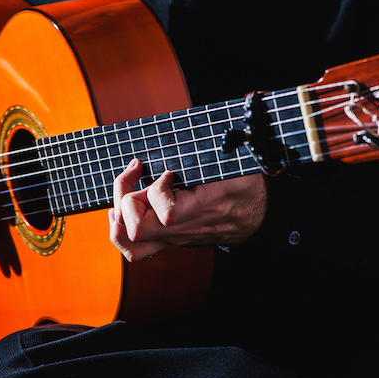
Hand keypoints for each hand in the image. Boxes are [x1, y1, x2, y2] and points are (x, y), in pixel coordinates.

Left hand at [107, 158, 266, 261]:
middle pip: (138, 228)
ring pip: (131, 242)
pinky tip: (124, 209)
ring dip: (121, 215)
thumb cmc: (244, 187)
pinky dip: (121, 230)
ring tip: (127, 192)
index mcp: (203, 208)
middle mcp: (184, 229)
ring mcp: (174, 238)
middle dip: (129, 197)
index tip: (168, 173)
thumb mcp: (234, 164)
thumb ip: (214, 150)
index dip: (158, 189)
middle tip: (139, 175)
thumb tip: (195, 127)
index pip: (167, 212)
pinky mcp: (169, 241)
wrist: (258, 217)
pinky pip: (135, 250)